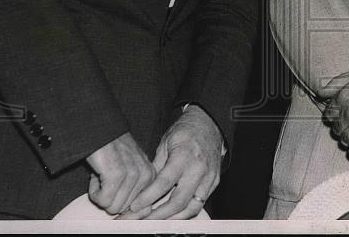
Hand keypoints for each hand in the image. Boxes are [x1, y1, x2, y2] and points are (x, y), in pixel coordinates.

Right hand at [85, 132, 155, 215]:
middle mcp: (145, 176)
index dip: (123, 206)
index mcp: (150, 176)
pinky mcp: (116, 174)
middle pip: (122, 209)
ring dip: (100, 193)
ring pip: (111, 206)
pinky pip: (102, 200)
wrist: (99, 129)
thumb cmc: (111, 152)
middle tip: (106, 176)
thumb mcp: (129, 172)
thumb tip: (130, 218)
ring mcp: (132, 174)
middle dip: (108, 196)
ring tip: (103, 173)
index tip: (113, 194)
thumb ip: (134, 193)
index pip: (141, 209)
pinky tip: (96, 174)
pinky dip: (93, 191)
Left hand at [118, 104, 223, 219]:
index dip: (148, 198)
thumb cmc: (185, 132)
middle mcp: (199, 169)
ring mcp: (209, 178)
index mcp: (184, 156)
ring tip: (155, 223)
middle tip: (141, 221)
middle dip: (158, 215)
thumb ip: (156, 167)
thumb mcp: (166, 143)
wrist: (209, 125)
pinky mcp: (214, 183)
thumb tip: (142, 189)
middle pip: (178, 202)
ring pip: (191, 208)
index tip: (134, 207)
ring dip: (172, 219)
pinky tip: (172, 216)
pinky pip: (199, 204)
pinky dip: (184, 213)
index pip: (164, 183)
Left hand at [317, 60, 348, 158]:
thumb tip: (319, 93)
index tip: (340, 117)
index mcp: (343, 97)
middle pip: (336, 128)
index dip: (334, 116)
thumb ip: (336, 83)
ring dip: (347, 139)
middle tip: (348, 126)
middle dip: (340, 127)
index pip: (328, 114)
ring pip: (344, 139)